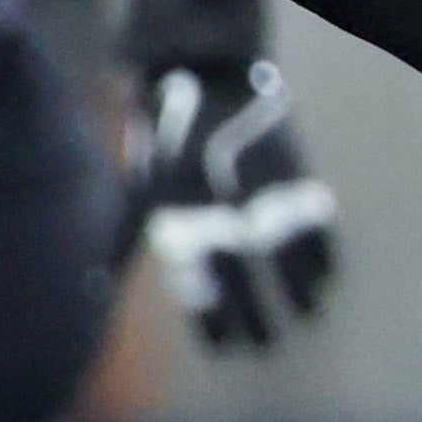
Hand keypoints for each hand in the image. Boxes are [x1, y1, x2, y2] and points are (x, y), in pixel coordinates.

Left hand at [127, 57, 339, 349]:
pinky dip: (321, 248)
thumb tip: (94, 289)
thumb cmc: (165, 142)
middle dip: (255, 313)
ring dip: (297, 287)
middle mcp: (216, 206)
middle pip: (239, 272)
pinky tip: (328, 276)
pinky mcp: (288, 166)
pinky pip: (311, 217)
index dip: (210, 316)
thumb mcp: (137, 192)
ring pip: (281, 249)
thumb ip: (121, 243)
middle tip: (268, 347)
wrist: (203, 74)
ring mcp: (255, 186)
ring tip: (307, 316)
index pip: (194, 279)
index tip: (226, 348)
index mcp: (176, 214)